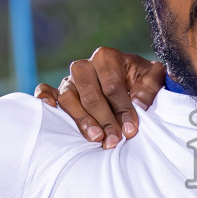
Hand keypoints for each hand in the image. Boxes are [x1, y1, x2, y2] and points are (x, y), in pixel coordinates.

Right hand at [34, 48, 165, 147]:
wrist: (129, 80)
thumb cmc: (140, 80)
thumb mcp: (152, 78)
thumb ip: (149, 88)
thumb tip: (138, 105)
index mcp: (106, 58)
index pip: (112, 87)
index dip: (123, 109)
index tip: (131, 130)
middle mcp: (84, 66)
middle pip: (90, 94)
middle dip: (104, 120)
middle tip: (114, 140)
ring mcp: (69, 79)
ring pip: (68, 97)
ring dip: (81, 119)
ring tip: (95, 137)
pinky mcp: (59, 90)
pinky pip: (45, 90)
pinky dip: (44, 98)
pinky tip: (50, 110)